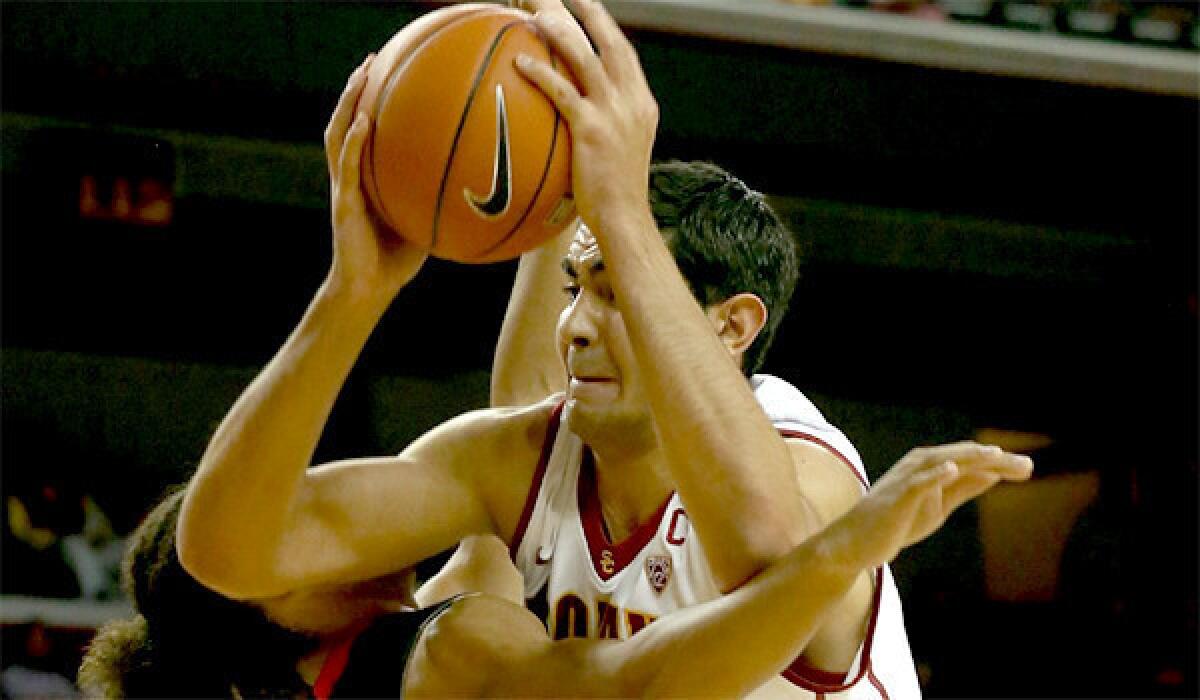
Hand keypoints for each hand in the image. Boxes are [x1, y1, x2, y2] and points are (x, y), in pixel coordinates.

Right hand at [324, 55, 426, 302]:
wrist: (367, 290)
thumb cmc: (396, 262)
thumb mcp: (425, 222)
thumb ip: (441, 201)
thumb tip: (483, 188)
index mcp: (367, 179)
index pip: (365, 132)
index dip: (372, 103)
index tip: (389, 73)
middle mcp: (351, 177)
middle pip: (347, 122)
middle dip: (357, 90)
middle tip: (372, 60)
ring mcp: (344, 188)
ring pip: (337, 135)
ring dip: (348, 104)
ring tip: (362, 77)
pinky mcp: (343, 203)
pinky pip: (346, 166)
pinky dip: (352, 142)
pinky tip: (363, 122)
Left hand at [514, 0, 658, 233]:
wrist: (624, 219)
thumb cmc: (616, 195)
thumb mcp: (623, 152)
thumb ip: (608, 126)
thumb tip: (580, 115)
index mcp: (642, 104)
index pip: (625, 54)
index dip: (606, 28)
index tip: (589, 10)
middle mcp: (632, 101)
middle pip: (610, 42)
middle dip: (589, 12)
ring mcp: (614, 114)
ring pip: (586, 57)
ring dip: (560, 31)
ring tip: (536, 14)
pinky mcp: (592, 130)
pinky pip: (562, 92)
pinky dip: (541, 74)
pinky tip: (520, 64)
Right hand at [838, 442, 1033, 566]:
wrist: (857, 544)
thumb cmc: (895, 523)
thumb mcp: (937, 507)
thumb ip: (961, 489)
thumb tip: (991, 475)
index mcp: (931, 468)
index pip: (971, 462)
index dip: (1000, 464)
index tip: (1027, 469)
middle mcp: (919, 467)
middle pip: (962, 458)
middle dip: (995, 460)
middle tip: (1027, 465)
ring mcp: (907, 479)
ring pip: (942, 462)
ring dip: (970, 458)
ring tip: (996, 456)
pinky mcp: (896, 496)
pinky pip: (917, 482)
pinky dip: (934, 474)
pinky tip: (953, 469)